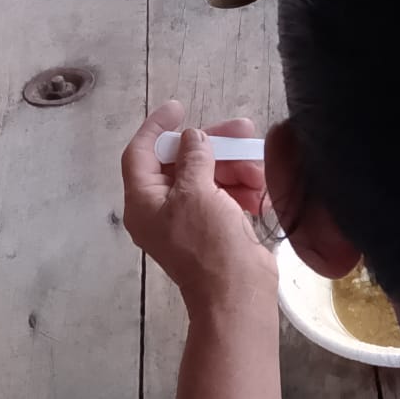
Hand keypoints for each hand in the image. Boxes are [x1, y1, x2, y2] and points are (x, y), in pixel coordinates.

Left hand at [121, 101, 273, 318]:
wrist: (237, 291)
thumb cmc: (208, 243)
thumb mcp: (196, 192)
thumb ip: (193, 158)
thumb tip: (193, 137)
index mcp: (144, 202)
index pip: (140, 154)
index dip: (156, 127)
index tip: (179, 107)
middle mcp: (161, 208)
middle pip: (182, 161)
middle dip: (213, 146)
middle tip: (242, 131)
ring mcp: (188, 218)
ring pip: (208, 176)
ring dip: (234, 167)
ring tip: (258, 170)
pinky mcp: (213, 226)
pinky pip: (223, 194)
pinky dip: (241, 187)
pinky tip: (259, 190)